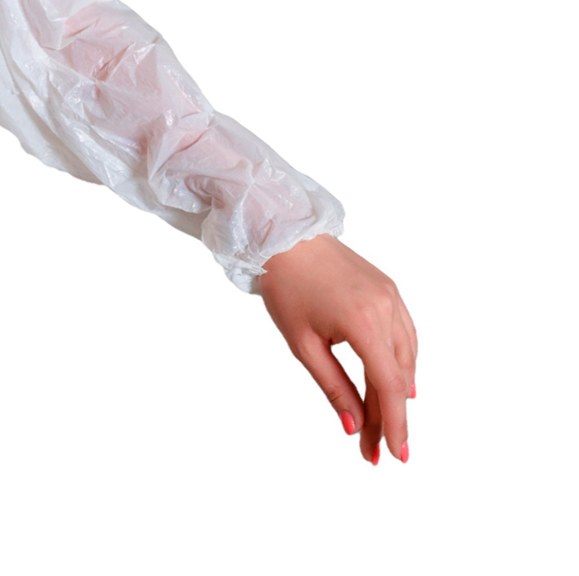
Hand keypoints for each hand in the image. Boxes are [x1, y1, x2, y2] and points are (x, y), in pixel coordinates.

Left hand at [259, 234, 416, 463]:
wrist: (285, 237)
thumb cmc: (286, 288)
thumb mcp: (303, 344)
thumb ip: (334, 386)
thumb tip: (356, 425)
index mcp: (362, 322)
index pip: (389, 385)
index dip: (395, 424)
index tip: (394, 455)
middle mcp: (385, 307)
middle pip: (398, 375)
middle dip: (389, 415)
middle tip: (376, 449)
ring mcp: (390, 295)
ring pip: (406, 355)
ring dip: (398, 390)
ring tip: (387, 422)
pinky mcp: (388, 288)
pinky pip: (405, 333)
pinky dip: (402, 361)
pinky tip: (399, 381)